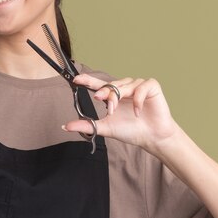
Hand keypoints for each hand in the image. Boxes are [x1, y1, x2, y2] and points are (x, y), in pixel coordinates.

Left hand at [63, 73, 178, 150]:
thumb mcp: (106, 127)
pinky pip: (141, 87)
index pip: (98, 85)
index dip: (87, 80)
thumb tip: (65, 126)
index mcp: (113, 95)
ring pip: (124, 85)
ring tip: (118, 110)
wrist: (152, 137)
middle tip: (101, 102)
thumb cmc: (131, 131)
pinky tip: (138, 111)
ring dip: (119, 96)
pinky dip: (138, 99)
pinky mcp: (151, 86)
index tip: (76, 79)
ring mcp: (138, 86)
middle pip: (111, 85)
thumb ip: (87, 125)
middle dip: (105, 93)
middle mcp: (124, 88)